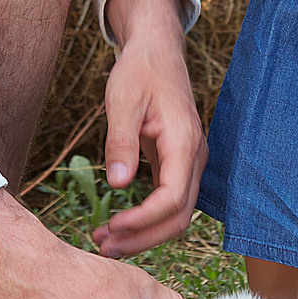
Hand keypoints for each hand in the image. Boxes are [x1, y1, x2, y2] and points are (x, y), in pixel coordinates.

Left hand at [93, 0, 202, 256]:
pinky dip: (147, 219)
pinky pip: (170, 202)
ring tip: (106, 241)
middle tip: (103, 248)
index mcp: (184, 141)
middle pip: (180, 216)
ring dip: (145, 234)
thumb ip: (121, 143)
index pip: (172, 199)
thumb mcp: (122, 101)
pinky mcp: (178, 163)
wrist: (156, 50)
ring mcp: (189, 161)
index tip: (111, 228)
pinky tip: (119, 224)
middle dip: (144, 238)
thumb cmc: (139, 71)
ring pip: (178, 214)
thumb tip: (119, 185)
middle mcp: (194, 156)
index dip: (143, 221)